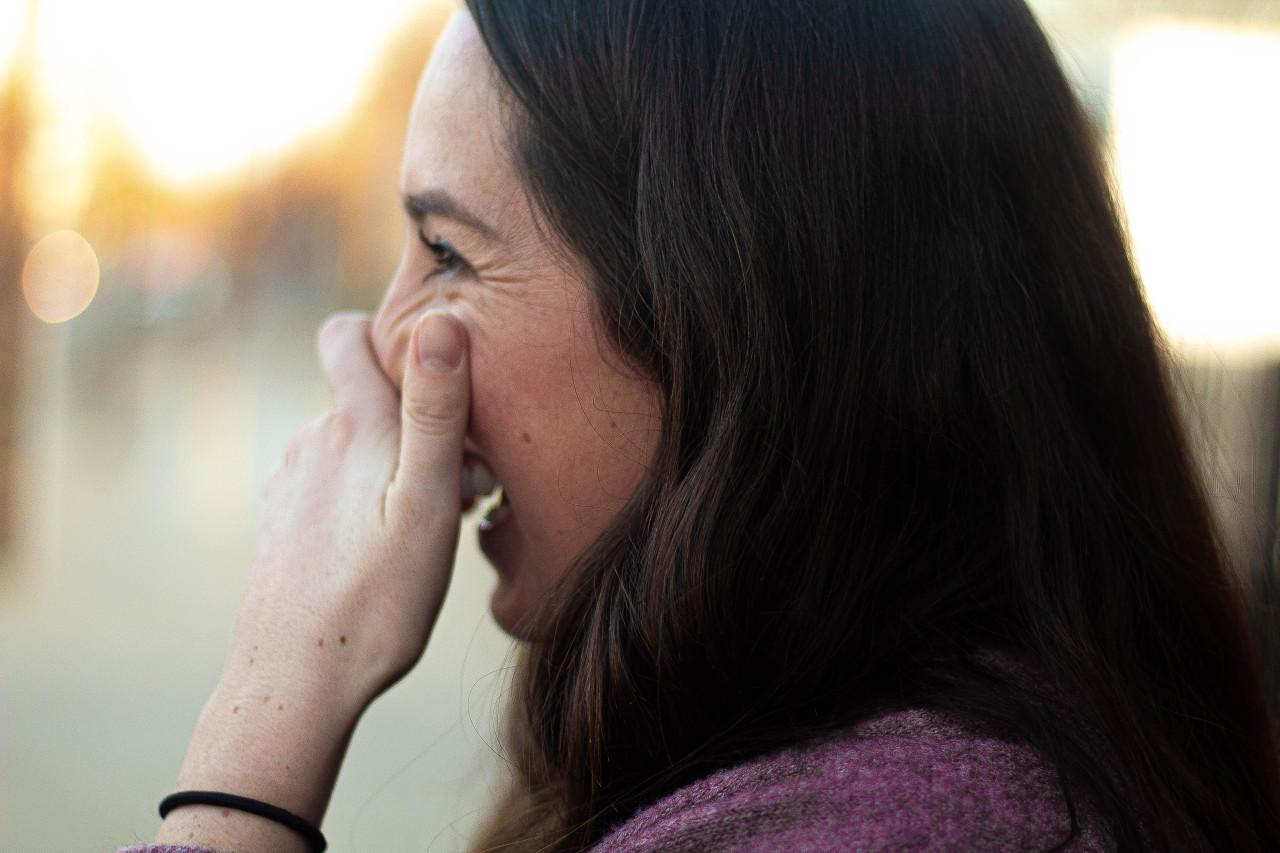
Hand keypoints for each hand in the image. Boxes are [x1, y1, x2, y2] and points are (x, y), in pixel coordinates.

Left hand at [155, 309, 470, 851]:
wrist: (296, 684)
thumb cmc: (375, 599)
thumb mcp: (424, 502)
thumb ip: (434, 410)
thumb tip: (440, 320)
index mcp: (351, 425)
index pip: (346, 333)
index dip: (386, 332)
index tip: (434, 371)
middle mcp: (312, 442)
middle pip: (365, 396)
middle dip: (415, 420)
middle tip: (463, 481)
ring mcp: (292, 485)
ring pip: (354, 446)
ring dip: (394, 465)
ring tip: (431, 523)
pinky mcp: (285, 524)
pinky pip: (334, 487)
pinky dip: (367, 499)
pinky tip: (389, 550)